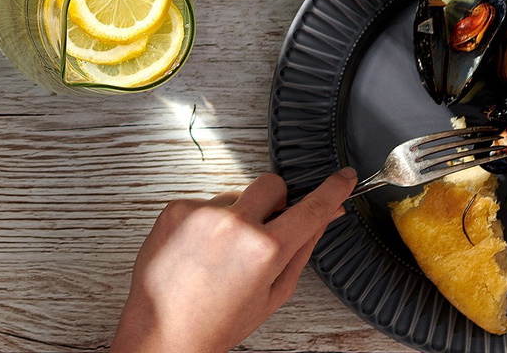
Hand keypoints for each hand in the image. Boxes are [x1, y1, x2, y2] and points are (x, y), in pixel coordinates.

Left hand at [110, 169, 355, 352]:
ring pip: (236, 196)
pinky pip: (206, 203)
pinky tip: (201, 252)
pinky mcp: (177, 208)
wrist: (162, 329)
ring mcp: (202, 212)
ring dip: (238, 217)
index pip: (311, 208)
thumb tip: (325, 218)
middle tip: (266, 231)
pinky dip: (208, 223)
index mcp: (265, 249)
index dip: (333, 190)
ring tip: (222, 256)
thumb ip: (302, 250)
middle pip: (272, 184)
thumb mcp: (273, 294)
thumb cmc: (218, 321)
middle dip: (276, 202)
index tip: (344, 177)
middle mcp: (234, 223)